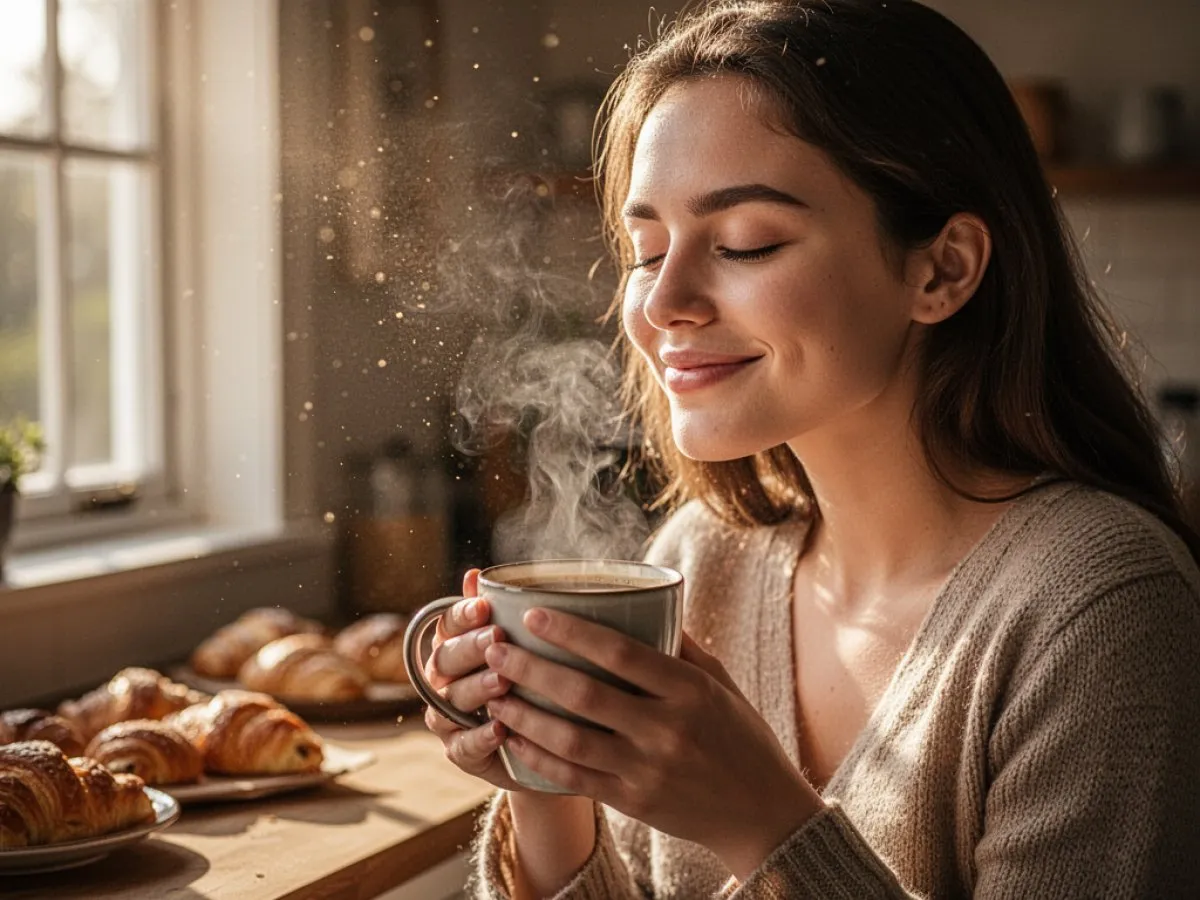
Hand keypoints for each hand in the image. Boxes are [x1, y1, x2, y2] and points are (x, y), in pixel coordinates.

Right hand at [422, 569, 520, 790]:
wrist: (534, 744)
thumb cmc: (523, 683)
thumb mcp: (516, 647)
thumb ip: (497, 613)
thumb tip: (476, 574)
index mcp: (451, 647)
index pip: (447, 625)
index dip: (462, 614)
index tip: (484, 606)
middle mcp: (442, 680)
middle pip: (445, 659)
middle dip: (470, 648)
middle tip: (496, 638)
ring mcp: (446, 717)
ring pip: (451, 700)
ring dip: (476, 689)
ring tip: (503, 682)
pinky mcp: (459, 752)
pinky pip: (463, 746)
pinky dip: (481, 738)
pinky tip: (501, 729)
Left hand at [482, 611, 824, 878]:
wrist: (762, 813)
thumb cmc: (741, 737)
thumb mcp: (720, 682)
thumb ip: (680, 646)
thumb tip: (646, 599)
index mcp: (689, 690)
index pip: (621, 653)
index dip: (572, 632)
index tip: (534, 614)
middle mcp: (666, 729)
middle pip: (584, 693)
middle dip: (532, 669)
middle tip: (496, 649)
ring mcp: (647, 769)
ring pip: (569, 739)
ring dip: (524, 714)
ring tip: (492, 693)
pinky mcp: (632, 801)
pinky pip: (573, 777)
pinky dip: (537, 757)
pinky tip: (512, 738)